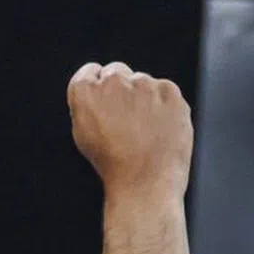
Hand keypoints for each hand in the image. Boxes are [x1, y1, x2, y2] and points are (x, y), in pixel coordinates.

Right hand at [67, 61, 192, 198]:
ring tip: (143, 131)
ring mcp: (144, 84)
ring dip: (142, 98)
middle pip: (116, 71)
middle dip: (119, 89)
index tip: (103, 104)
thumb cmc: (111, 163)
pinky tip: (159, 128)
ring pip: (142, 82)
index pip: (89, 72)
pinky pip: (164, 91)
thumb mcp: (84, 133)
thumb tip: (101, 89)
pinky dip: (163, 105)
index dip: (96, 88)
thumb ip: (88, 104)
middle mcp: (113, 81)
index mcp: (85, 91)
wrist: (144, 181)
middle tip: (124, 120)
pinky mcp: (169, 91)